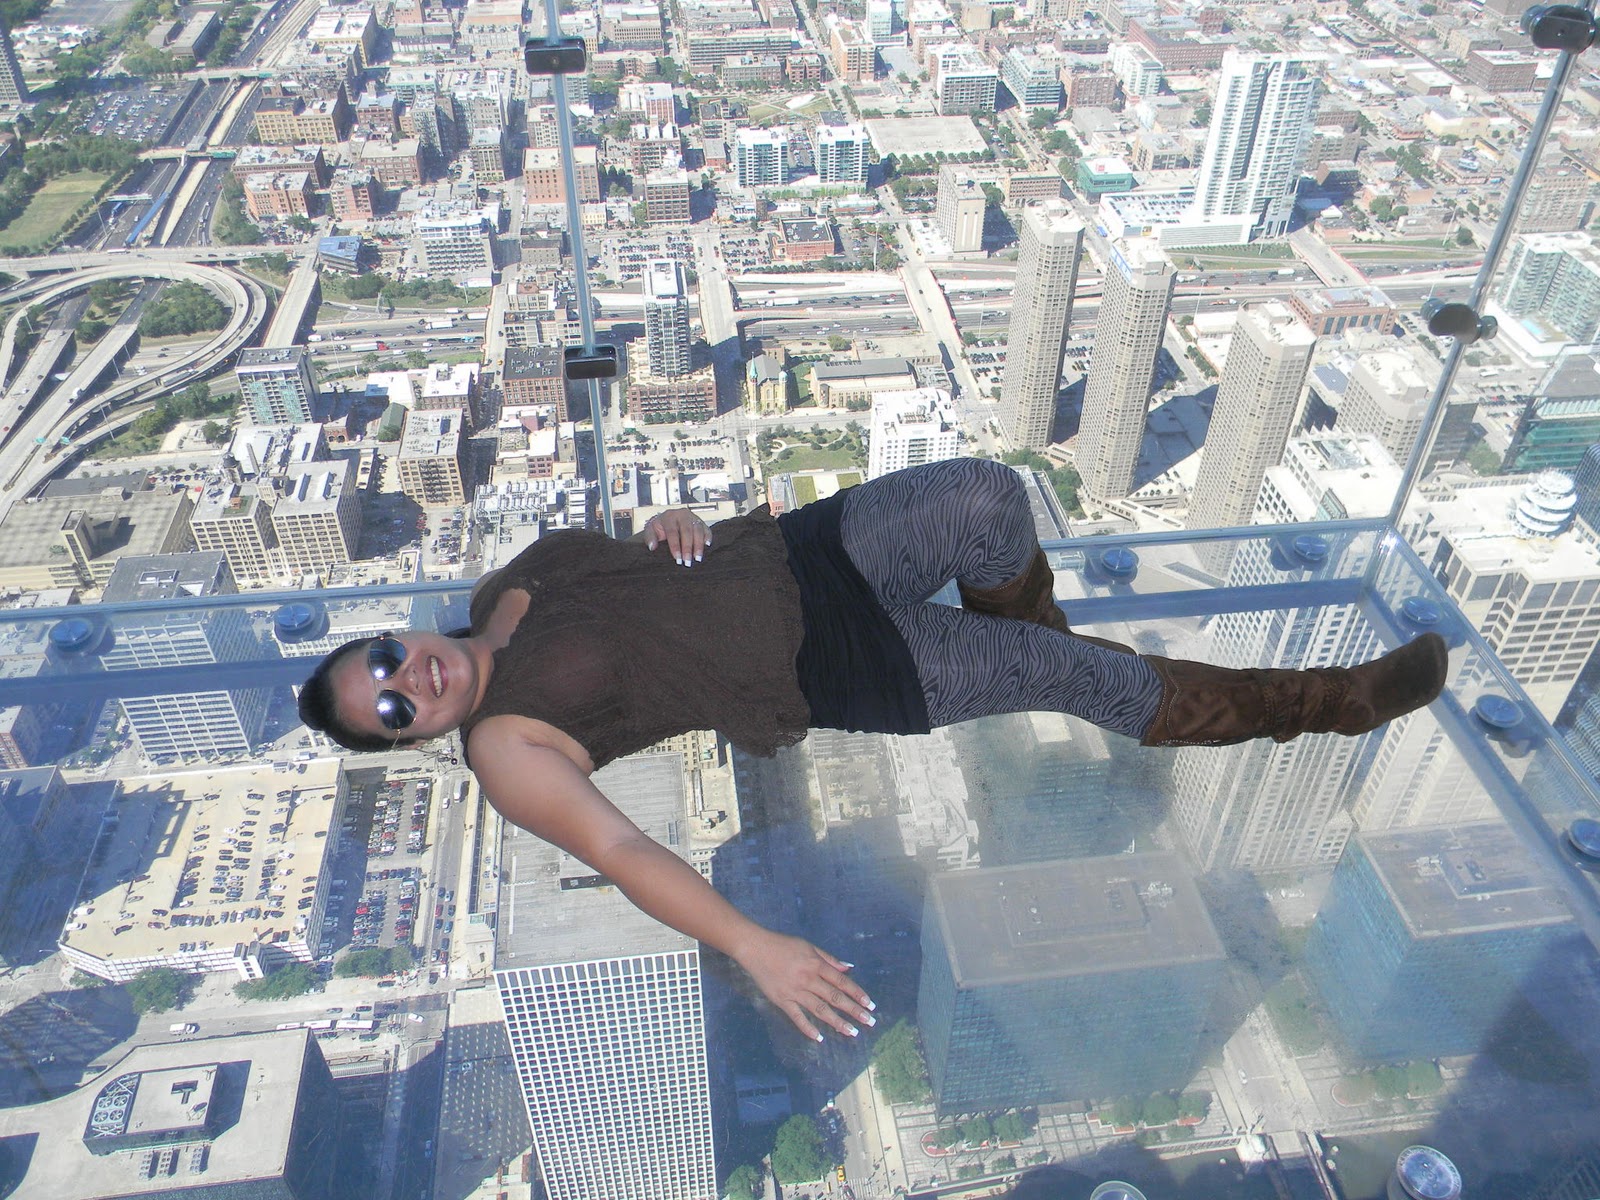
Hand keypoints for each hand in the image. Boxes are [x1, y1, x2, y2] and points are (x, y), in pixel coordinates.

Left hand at [643, 509, 710, 565]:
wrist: (667, 520)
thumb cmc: (659, 527)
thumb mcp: (650, 530)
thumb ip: (649, 538)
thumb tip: (652, 546)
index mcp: (669, 516)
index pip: (673, 532)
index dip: (675, 546)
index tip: (677, 558)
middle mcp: (682, 514)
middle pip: (687, 531)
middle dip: (688, 548)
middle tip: (688, 562)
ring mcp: (693, 517)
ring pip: (698, 530)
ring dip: (698, 545)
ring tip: (697, 558)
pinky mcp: (700, 521)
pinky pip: (706, 529)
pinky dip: (708, 537)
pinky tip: (707, 546)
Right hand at [737, 930, 875, 1042]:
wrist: (755, 948)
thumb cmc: (783, 945)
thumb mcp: (809, 946)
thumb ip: (829, 959)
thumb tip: (849, 968)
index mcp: (816, 964)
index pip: (841, 982)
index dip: (857, 993)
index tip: (869, 1004)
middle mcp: (808, 979)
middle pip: (835, 997)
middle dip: (853, 1010)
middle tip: (868, 1021)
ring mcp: (794, 991)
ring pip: (820, 1009)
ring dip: (837, 1022)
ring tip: (852, 1032)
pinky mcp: (781, 1000)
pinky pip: (797, 1016)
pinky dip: (807, 1028)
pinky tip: (819, 1038)